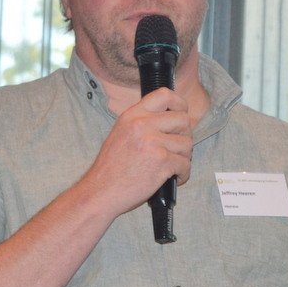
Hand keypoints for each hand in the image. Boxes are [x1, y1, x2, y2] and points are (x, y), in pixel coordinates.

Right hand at [81, 87, 192, 214]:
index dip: (179, 103)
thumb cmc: (110, 169)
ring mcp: (152, 142)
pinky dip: (183, 174)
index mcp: (132, 116)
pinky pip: (185, 164)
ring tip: (172, 166)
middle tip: (177, 149)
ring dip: (184, 157)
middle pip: (182, 119)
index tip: (181, 113)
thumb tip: (169, 120)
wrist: (100, 192)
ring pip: (187, 143)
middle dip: (184, 135)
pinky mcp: (161, 161)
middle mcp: (142, 125)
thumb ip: (141, 124)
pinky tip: (173, 179)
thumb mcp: (120, 134)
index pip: (163, 94)